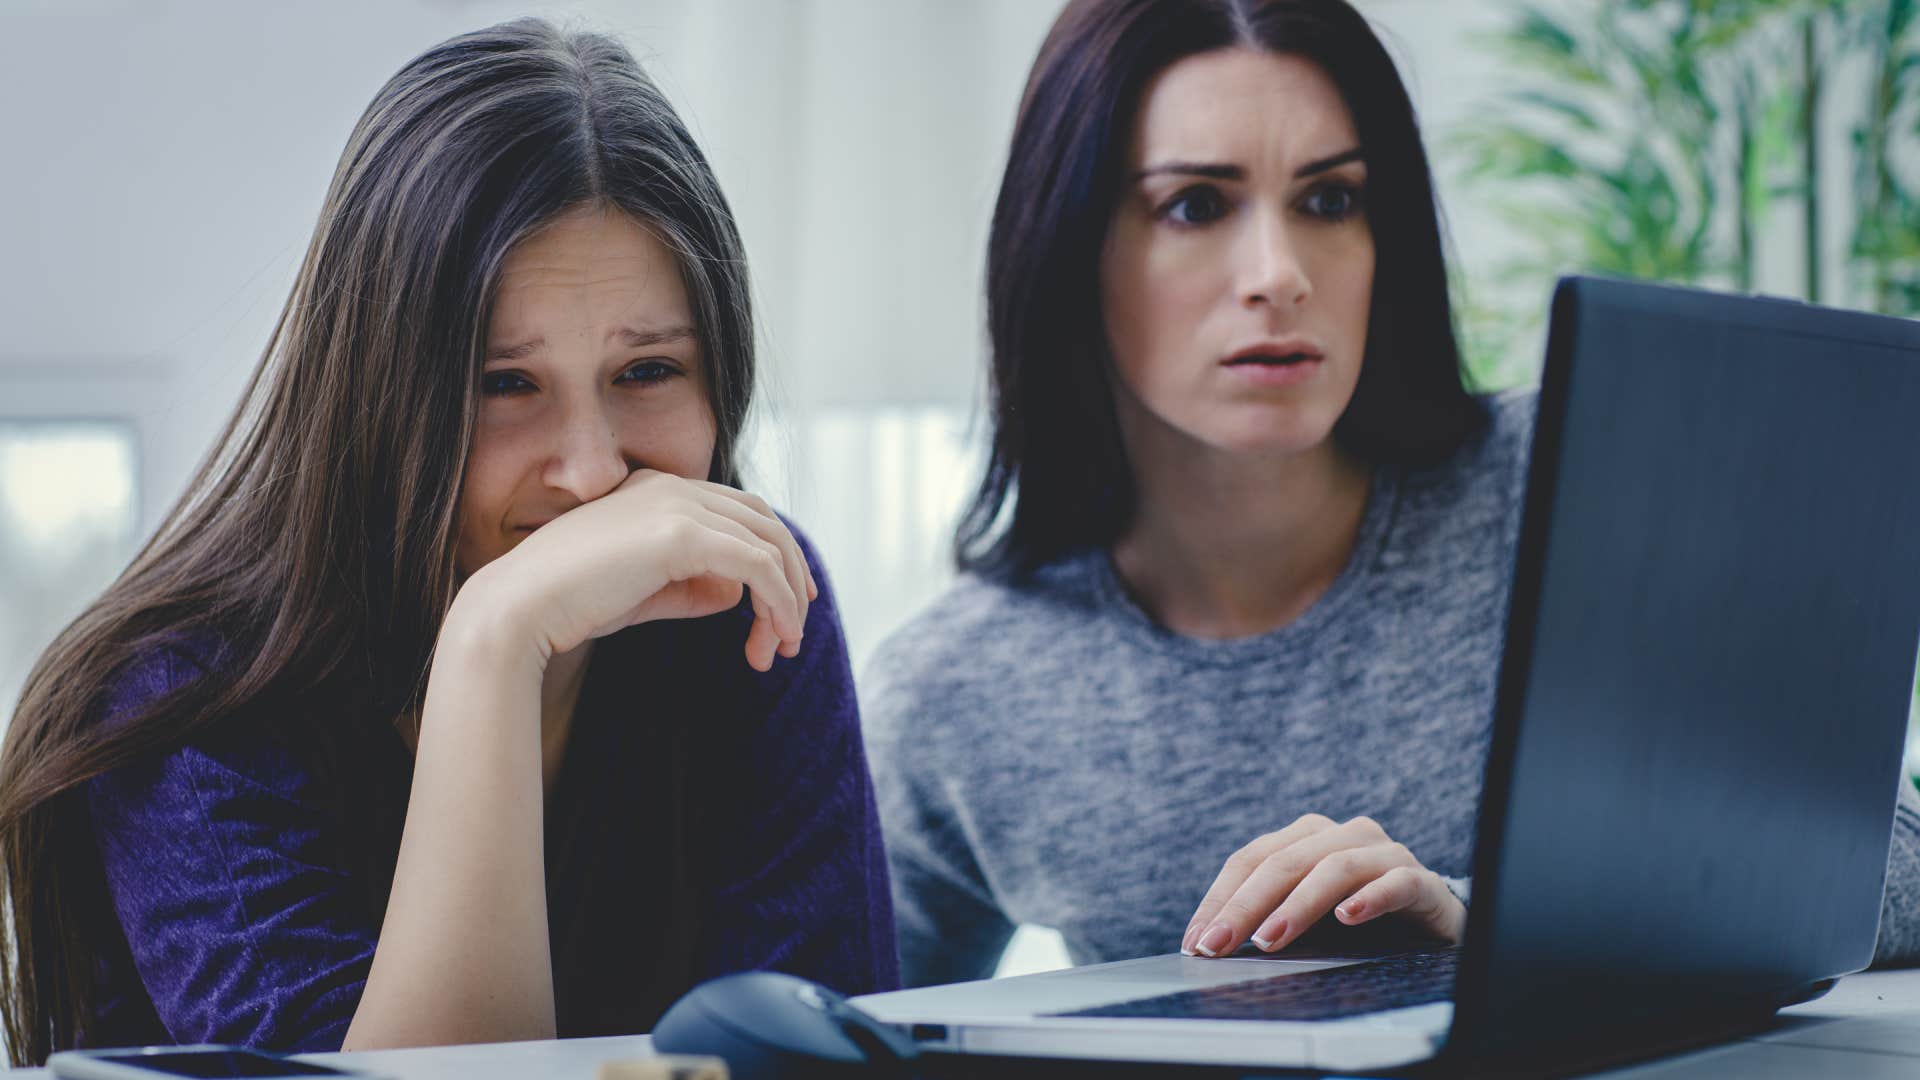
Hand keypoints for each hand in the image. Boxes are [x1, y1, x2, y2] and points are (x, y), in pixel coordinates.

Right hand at [464, 470, 816, 670]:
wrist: (520, 607)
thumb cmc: (570, 604)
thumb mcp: (643, 592)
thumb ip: (690, 587)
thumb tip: (735, 594)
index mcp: (656, 490)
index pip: (739, 511)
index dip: (773, 554)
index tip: (785, 603)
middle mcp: (671, 487)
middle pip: (764, 521)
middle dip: (790, 577)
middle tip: (793, 632)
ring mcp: (677, 504)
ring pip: (768, 544)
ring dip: (786, 599)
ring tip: (783, 647)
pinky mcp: (681, 534)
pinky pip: (757, 565)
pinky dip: (777, 602)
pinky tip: (773, 637)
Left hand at [1180, 814, 1464, 957]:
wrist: (1435, 928)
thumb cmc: (1359, 921)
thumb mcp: (1307, 919)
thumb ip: (1268, 920)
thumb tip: (1210, 946)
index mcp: (1308, 836)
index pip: (1251, 859)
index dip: (1219, 899)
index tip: (1195, 940)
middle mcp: (1344, 836)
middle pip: (1285, 862)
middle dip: (1245, 906)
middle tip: (1218, 944)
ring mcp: (1384, 854)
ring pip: (1334, 868)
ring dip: (1297, 905)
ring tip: (1269, 938)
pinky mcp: (1421, 881)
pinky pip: (1395, 883)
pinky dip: (1370, 898)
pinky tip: (1348, 918)